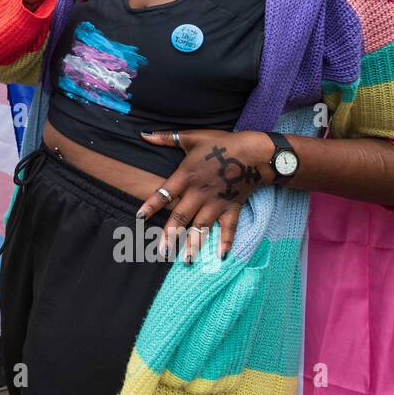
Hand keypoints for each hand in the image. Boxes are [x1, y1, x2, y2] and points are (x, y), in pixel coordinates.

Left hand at [135, 129, 275, 261]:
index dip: (151, 205)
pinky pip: (228, 228)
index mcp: (186, 176)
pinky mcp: (232, 208)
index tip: (139, 217)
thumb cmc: (222, 143)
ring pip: (201, 227)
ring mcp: (216, 203)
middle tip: (160, 252)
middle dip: (170, 235)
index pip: (164, 193)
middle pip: (181, 217)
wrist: (254, 152)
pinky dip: (226, 242)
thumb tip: (143, 134)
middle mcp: (199, 193)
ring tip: (185, 261)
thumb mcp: (192, 137)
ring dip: (193, 244)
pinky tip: (222, 257)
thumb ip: (167, 138)